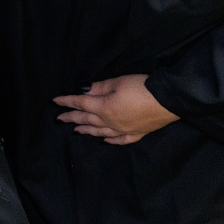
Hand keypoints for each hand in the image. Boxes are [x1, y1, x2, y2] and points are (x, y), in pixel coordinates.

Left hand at [54, 73, 179, 144]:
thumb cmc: (141, 88)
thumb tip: (84, 91)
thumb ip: (99, 88)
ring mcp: (123, 130)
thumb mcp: (117, 82)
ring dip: (87, 131)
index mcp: (103, 108)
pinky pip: (120, 140)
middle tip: (60, 119)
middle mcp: (110, 122)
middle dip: (71, 118)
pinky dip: (110, 140)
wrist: (168, 101)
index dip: (67, 101)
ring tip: (77, 130)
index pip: (80, 104)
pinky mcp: (137, 134)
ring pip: (100, 132)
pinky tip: (105, 140)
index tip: (55, 101)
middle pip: (87, 120)